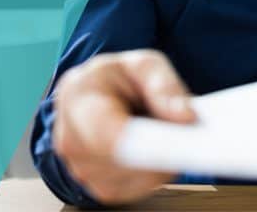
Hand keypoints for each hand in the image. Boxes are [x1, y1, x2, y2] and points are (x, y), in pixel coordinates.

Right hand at [52, 49, 195, 204]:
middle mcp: (70, 137)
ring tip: (161, 135)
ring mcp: (79, 167)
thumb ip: (164, 85)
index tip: (179, 145)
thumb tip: (185, 117)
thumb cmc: (117, 78)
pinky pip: (133, 192)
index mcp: (78, 96)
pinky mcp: (95, 187)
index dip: (146, 145)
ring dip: (157, 164)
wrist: (95, 94)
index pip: (108, 134)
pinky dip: (150, 176)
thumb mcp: (144, 64)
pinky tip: (153, 154)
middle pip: (124, 162)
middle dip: (160, 151)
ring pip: (133, 180)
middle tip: (186, 135)